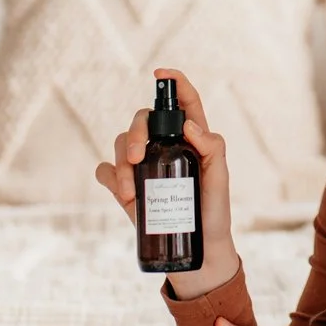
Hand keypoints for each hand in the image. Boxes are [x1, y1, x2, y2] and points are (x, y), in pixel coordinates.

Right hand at [94, 67, 239, 295]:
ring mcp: (145, 166)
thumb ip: (212, 149)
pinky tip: (121, 193)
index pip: (185, 103)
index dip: (175, 83)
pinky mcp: (127, 186)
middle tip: (135, 158)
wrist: (196, 251)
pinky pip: (105, 170)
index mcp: (193, 140)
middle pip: (142, 120)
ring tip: (128, 191)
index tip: (160, 73)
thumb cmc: (213, 213)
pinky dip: (108, 176)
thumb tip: (189, 125)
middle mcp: (166, 146)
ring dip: (119, 164)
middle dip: (133, 133)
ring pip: (120, 143)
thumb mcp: (220, 180)